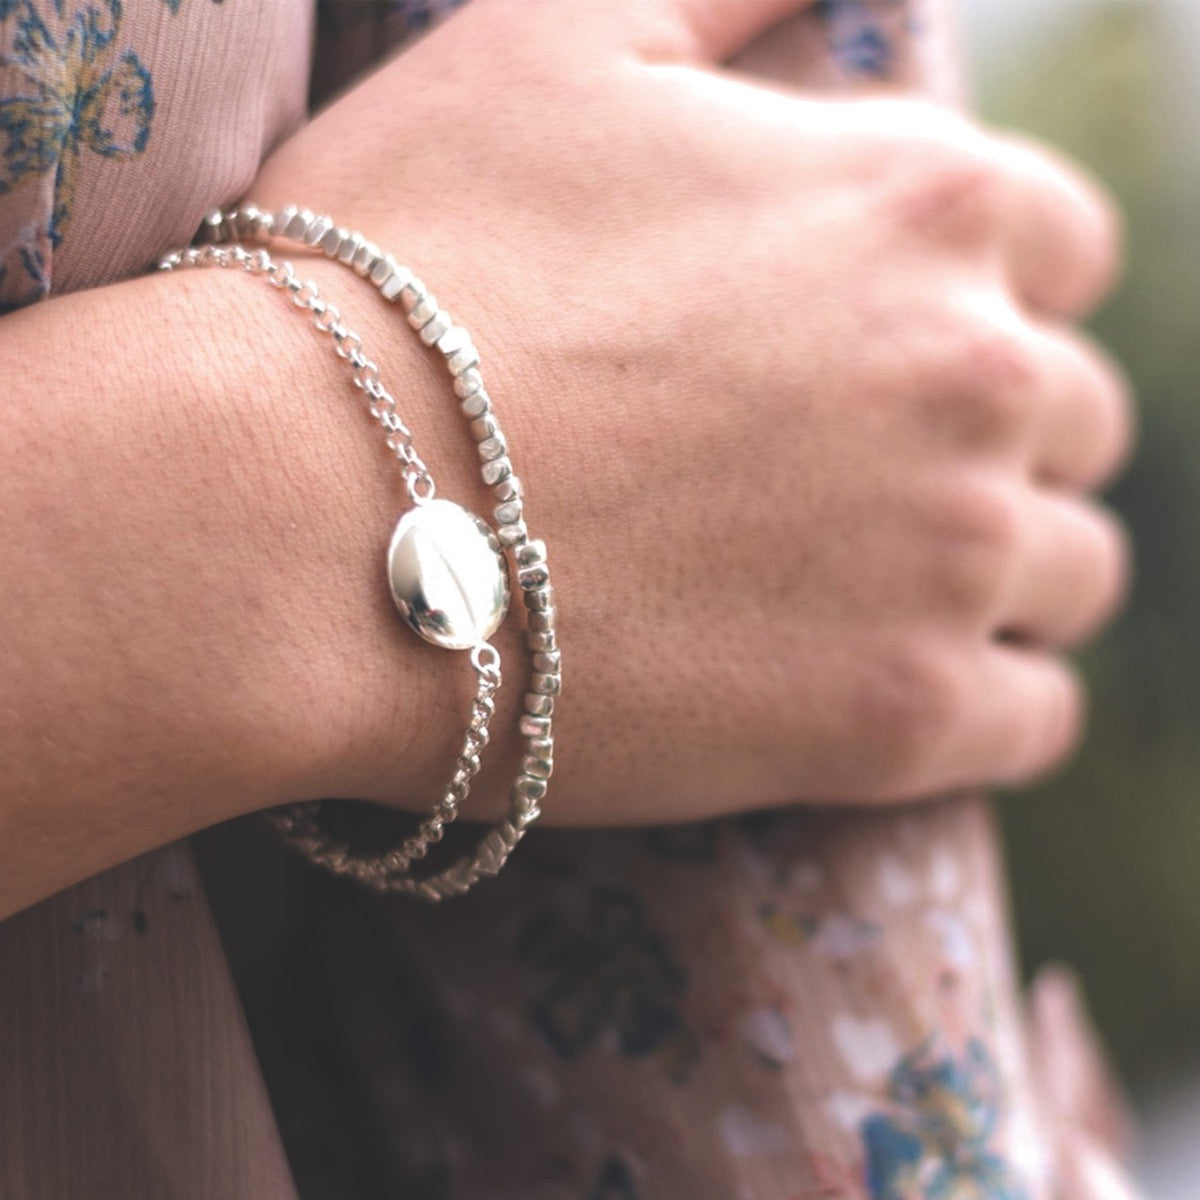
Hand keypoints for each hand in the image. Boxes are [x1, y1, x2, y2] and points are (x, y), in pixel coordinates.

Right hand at [252, 0, 1130, 822]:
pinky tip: (908, 699)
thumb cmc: (407, 271)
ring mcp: (948, 556)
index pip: (1063, 248)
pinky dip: (998, 709)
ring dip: (1006, 576)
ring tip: (882, 596)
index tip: (909, 349)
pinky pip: (1032, 721)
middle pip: (1075, 418)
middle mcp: (975, 374)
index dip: (996, 295)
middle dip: (998, 438)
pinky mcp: (895, 715)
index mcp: (919, 203)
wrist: (310, 508)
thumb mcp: (560, 41)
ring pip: (1070, 573)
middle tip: (872, 482)